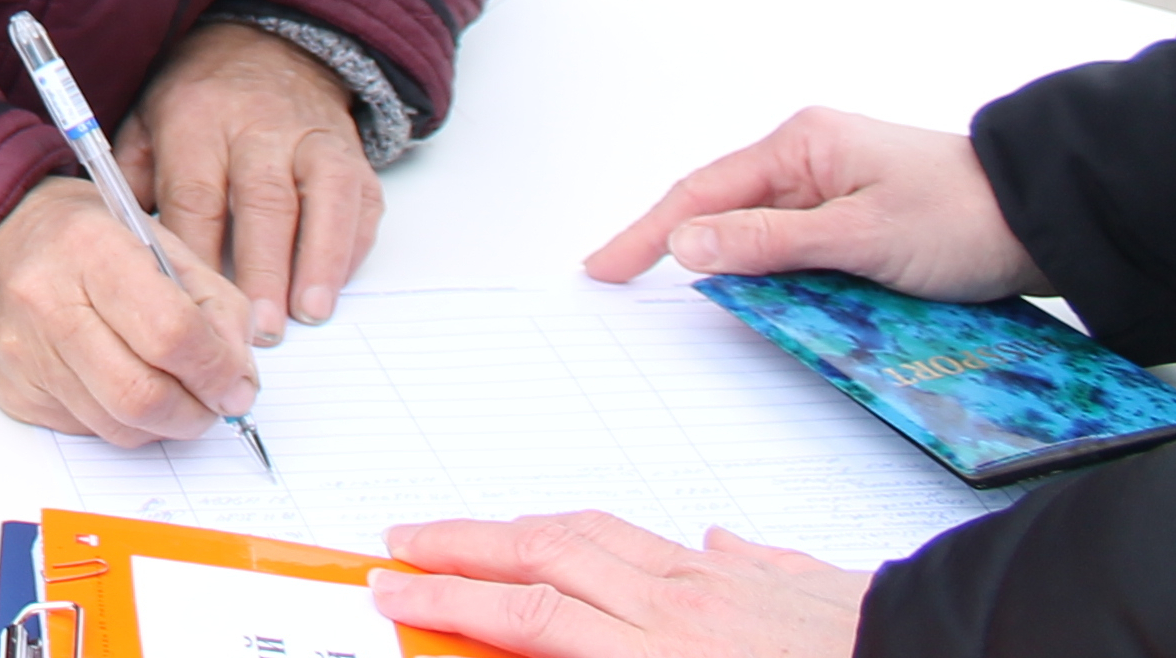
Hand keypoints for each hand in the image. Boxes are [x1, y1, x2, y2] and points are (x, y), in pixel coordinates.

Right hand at [0, 177, 260, 446]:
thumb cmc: (78, 238)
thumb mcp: (157, 240)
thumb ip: (213, 303)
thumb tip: (237, 380)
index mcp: (92, 248)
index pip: (172, 333)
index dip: (218, 369)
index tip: (236, 380)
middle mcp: (48, 302)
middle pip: (143, 396)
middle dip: (197, 412)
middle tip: (212, 401)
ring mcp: (25, 353)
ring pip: (119, 426)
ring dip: (165, 424)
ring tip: (174, 393)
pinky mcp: (14, 392)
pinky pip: (89, 430)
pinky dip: (123, 420)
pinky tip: (123, 385)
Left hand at [117, 19, 383, 339]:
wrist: (267, 47)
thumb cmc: (198, 101)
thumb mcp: (146, 120)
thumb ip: (130, 179)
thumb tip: (120, 246)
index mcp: (196, 120)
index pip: (196, 192)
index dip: (197, 252)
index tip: (193, 304)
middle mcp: (258, 127)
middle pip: (262, 201)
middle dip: (262, 267)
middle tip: (259, 328)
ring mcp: (310, 140)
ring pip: (322, 199)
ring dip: (317, 260)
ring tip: (307, 313)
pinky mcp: (350, 155)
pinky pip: (360, 201)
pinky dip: (351, 246)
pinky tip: (335, 285)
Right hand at [374, 513, 867, 657]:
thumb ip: (622, 655)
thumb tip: (559, 636)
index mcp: (663, 652)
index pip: (528, 620)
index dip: (448, 602)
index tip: (390, 589)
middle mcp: (685, 605)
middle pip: (546, 556)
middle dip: (463, 546)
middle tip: (403, 543)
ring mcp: (732, 580)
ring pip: (608, 534)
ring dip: (534, 530)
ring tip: (492, 536)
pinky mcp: (784, 573)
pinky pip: (709, 547)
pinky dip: (665, 545)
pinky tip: (670, 549)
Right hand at [582, 108, 1041, 297]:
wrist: (1046, 219)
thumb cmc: (967, 215)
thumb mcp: (863, 235)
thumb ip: (772, 243)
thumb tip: (689, 244)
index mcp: (801, 145)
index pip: (701, 193)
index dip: (647, 232)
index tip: (606, 265)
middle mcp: (811, 158)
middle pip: (724, 209)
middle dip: (679, 245)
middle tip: (629, 278)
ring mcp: (835, 186)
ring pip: (762, 232)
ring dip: (738, 265)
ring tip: (699, 294)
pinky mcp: (859, 215)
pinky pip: (797, 245)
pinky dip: (778, 272)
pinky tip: (771, 294)